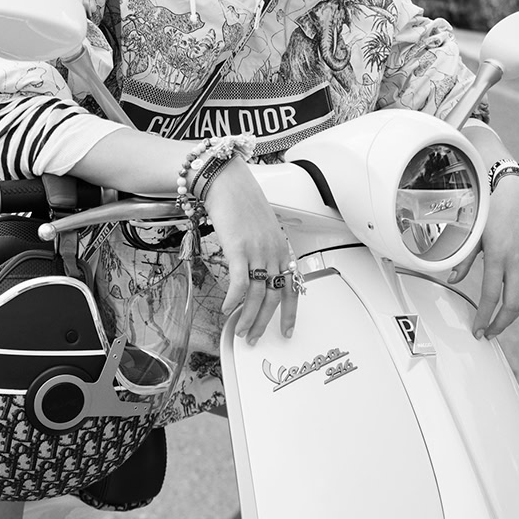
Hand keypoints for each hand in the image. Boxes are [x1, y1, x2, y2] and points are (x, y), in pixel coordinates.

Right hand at [203, 157, 297, 344]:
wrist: (226, 181)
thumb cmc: (241, 201)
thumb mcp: (261, 228)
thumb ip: (263, 251)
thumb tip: (257, 272)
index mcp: (281, 248)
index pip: (292, 288)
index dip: (290, 313)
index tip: (288, 330)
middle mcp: (273, 252)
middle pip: (273, 296)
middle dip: (264, 322)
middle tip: (255, 337)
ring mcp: (257, 251)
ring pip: (256, 295)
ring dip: (247, 318)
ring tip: (240, 330)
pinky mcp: (238, 249)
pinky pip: (239, 283)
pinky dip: (233, 300)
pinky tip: (226, 309)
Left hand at [449, 174, 518, 338]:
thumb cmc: (493, 211)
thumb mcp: (474, 234)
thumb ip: (463, 260)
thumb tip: (452, 280)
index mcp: (498, 256)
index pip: (491, 297)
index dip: (484, 317)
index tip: (478, 330)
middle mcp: (518, 261)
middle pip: (512, 305)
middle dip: (499, 323)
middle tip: (488, 332)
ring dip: (513, 316)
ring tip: (501, 322)